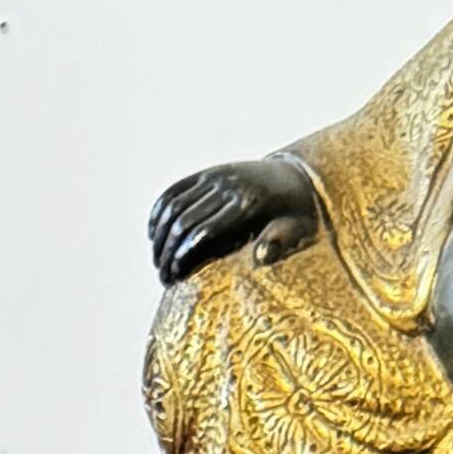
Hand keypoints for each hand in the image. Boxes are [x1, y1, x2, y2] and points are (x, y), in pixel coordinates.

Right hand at [150, 155, 319, 285]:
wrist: (298, 180)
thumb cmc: (296, 216)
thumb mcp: (297, 231)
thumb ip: (280, 243)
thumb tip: (260, 257)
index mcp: (248, 205)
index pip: (202, 234)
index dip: (182, 260)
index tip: (173, 281)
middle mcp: (229, 187)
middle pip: (184, 223)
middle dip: (167, 254)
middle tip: (162, 278)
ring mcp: (217, 176)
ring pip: (173, 207)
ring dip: (159, 237)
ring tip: (157, 261)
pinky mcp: (209, 173)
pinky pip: (173, 191)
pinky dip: (158, 213)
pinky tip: (154, 235)